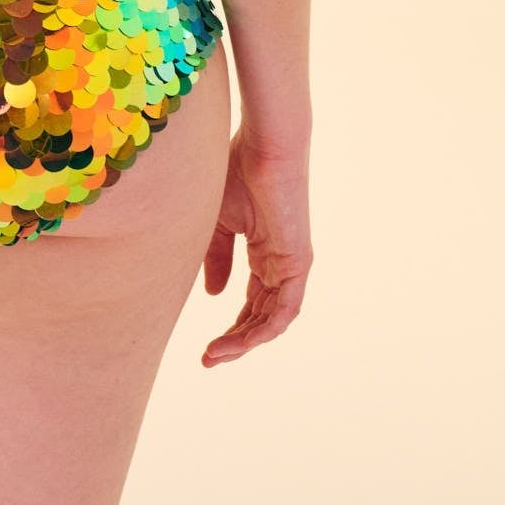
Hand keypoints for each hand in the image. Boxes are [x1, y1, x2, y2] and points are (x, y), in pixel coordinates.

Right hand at [201, 129, 312, 365]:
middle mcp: (281, 262)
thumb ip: (217, 258)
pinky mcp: (298, 262)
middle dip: (235, 340)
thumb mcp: (217, 223)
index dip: (230, 325)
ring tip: (216, 354)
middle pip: (261, 315)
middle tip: (209, 359)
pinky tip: (241, 341)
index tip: (206, 347)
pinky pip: (285, 309)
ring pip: (273, 319)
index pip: (251, 300)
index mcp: (264, 251)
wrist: (262, 145)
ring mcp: (292, 264)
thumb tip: (215, 295)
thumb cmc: (236, 172)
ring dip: (245, 341)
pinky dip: (264, 328)